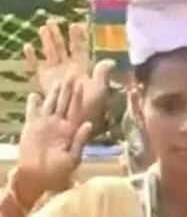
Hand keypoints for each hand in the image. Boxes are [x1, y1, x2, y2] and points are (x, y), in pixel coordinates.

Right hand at [14, 79, 92, 206]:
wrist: (38, 179)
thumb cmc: (59, 172)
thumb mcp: (73, 158)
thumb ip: (80, 141)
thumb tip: (88, 124)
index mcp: (72, 129)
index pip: (76, 109)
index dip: (78, 96)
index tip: (82, 83)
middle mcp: (60, 123)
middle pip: (65, 102)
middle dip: (68, 88)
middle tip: (72, 73)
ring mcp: (46, 124)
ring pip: (51, 104)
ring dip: (54, 92)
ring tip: (58, 79)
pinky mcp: (32, 128)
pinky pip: (32, 113)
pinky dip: (33, 104)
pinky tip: (34, 95)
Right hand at [24, 21, 114, 126]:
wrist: (75, 119)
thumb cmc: (90, 106)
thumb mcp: (100, 89)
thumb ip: (103, 74)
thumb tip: (110, 61)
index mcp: (82, 67)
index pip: (80, 48)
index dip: (78, 37)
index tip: (76, 24)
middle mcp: (68, 67)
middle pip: (63, 47)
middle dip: (58, 34)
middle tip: (53, 20)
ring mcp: (55, 73)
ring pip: (50, 53)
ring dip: (47, 41)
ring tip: (43, 27)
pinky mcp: (44, 81)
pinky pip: (36, 67)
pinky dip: (31, 57)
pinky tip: (27, 46)